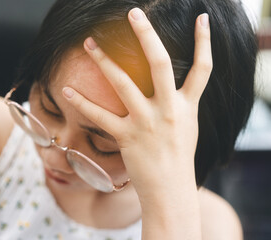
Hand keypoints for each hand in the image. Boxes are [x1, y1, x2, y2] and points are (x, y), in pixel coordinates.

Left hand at [63, 8, 211, 237]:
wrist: (171, 190)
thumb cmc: (179, 159)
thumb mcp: (187, 127)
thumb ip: (180, 104)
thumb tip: (174, 87)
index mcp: (187, 106)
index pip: (203, 68)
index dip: (205, 42)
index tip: (202, 18)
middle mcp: (169, 109)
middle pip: (160, 63)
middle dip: (147, 34)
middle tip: (133, 13)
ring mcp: (147, 122)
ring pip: (123, 83)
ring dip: (104, 60)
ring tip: (89, 42)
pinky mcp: (127, 136)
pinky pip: (100, 116)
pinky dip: (82, 101)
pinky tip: (66, 89)